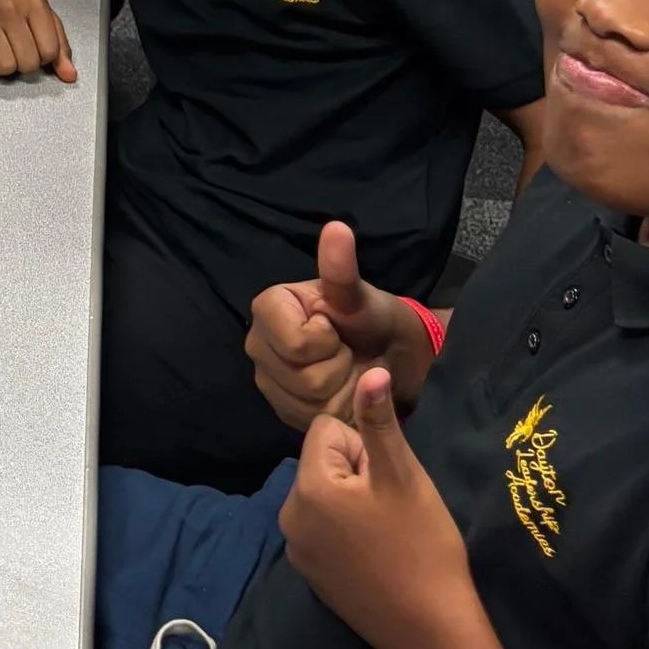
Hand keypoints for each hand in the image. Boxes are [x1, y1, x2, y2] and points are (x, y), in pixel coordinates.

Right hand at [0, 0, 76, 80]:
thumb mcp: (45, 13)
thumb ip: (60, 45)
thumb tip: (70, 76)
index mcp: (34, 4)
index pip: (49, 51)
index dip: (45, 56)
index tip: (37, 47)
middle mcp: (9, 10)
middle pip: (27, 63)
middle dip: (26, 63)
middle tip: (19, 49)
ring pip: (4, 67)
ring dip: (6, 65)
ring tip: (4, 50)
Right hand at [246, 222, 432, 431]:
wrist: (390, 358)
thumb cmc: (373, 320)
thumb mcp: (361, 297)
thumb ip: (342, 270)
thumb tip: (337, 227)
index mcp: (268, 307)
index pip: (295, 344)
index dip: (326, 341)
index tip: (338, 329)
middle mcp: (258, 343)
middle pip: (301, 378)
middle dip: (336, 368)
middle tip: (347, 353)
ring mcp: (268, 380)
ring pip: (308, 403)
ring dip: (339, 391)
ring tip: (347, 371)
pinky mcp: (282, 409)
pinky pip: (310, 421)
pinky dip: (334, 411)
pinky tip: (340, 393)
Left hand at [279, 371, 478, 648]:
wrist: (430, 632)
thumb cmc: (420, 544)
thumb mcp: (402, 474)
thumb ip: (378, 419)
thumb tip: (370, 368)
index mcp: (307, 484)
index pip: (329, 430)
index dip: (365, 449)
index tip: (388, 482)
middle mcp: (288, 514)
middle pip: (324, 462)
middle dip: (358, 474)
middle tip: (392, 509)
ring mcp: (297, 549)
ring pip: (326, 495)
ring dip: (353, 503)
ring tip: (387, 533)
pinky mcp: (310, 576)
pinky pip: (324, 529)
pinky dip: (347, 533)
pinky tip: (376, 557)